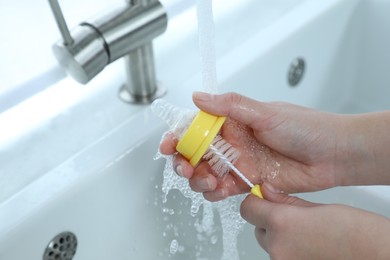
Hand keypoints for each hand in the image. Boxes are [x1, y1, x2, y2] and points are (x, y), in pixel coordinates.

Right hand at [160, 92, 348, 200]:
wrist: (332, 154)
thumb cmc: (305, 127)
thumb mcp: (265, 112)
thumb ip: (230, 105)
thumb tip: (198, 97)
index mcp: (232, 121)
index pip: (196, 127)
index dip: (178, 136)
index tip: (169, 145)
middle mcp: (232, 142)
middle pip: (195, 153)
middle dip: (184, 161)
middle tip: (187, 166)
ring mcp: (239, 163)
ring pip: (205, 174)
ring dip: (199, 179)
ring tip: (209, 180)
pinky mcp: (248, 182)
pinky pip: (223, 190)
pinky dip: (216, 192)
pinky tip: (221, 190)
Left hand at [241, 183, 389, 259]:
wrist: (376, 256)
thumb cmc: (356, 231)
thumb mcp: (318, 206)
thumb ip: (285, 200)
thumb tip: (266, 191)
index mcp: (281, 223)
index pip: (247, 208)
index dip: (256, 201)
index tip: (264, 198)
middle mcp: (277, 246)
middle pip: (257, 229)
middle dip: (269, 220)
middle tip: (292, 217)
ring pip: (269, 244)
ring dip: (280, 237)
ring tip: (306, 233)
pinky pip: (281, 256)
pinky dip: (289, 249)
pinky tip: (309, 245)